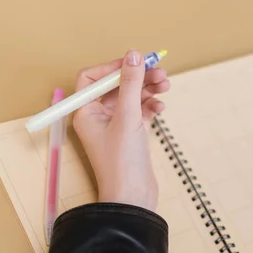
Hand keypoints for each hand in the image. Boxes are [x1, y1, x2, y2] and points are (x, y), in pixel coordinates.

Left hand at [73, 50, 169, 209]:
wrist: (133, 198)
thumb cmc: (122, 162)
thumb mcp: (127, 117)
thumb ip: (131, 83)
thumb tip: (134, 54)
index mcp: (86, 112)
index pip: (93, 78)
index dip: (114, 67)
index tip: (135, 62)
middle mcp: (97, 117)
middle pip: (117, 86)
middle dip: (138, 77)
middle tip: (161, 72)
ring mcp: (115, 127)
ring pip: (132, 98)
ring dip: (149, 90)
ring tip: (166, 86)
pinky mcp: (131, 135)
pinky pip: (141, 112)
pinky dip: (151, 106)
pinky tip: (161, 108)